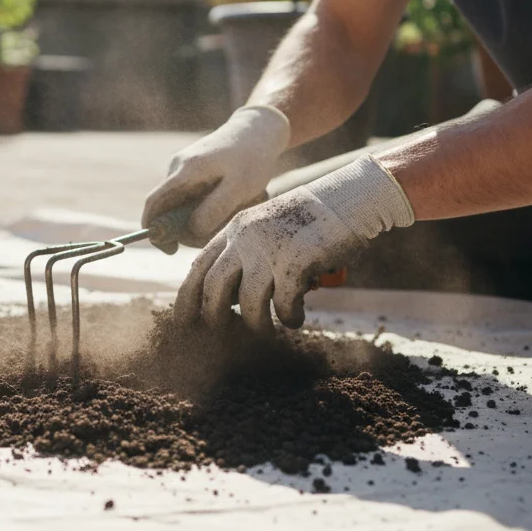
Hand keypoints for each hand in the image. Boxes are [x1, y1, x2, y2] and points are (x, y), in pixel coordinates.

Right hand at [142, 106, 292, 248]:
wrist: (258, 130)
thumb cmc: (251, 158)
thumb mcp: (239, 187)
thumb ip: (214, 209)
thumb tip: (191, 231)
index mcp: (184, 171)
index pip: (154, 204)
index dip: (154, 230)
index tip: (170, 250)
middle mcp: (177, 168)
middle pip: (168, 208)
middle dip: (186, 228)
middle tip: (215, 233)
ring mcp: (183, 168)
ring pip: (182, 204)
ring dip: (200, 217)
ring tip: (231, 211)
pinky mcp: (193, 170)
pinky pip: (192, 196)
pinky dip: (206, 206)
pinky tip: (230, 201)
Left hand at [176, 156, 414, 329]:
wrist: (349, 198)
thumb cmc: (310, 220)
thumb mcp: (266, 226)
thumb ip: (245, 252)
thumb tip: (230, 297)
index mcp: (235, 229)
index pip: (199, 267)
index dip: (187, 298)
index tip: (183, 321)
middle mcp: (245, 238)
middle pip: (213, 287)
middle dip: (214, 316)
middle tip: (222, 332)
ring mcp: (269, 249)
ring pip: (247, 302)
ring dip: (256, 324)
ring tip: (266, 330)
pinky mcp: (295, 261)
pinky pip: (283, 304)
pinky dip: (289, 317)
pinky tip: (296, 318)